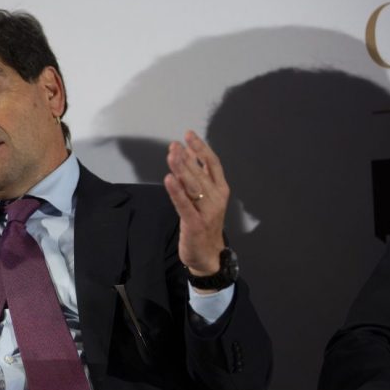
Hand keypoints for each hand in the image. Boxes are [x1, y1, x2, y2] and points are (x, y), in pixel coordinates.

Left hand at [164, 131, 228, 278]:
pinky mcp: (195, 223)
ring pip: (193, 186)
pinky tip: (169, 179)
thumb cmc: (205, 223)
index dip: (201, 147)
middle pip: (201, 172)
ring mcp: (207, 211)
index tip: (188, 134)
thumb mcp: (204, 197)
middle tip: (174, 145)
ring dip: (182, 169)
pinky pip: (184, 204)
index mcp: (220, 189)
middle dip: (187, 157)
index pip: (212, 163)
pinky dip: (176, 191)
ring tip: (171, 155)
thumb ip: (198, 176)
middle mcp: (216, 198)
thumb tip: (189, 152)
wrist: (208, 255)